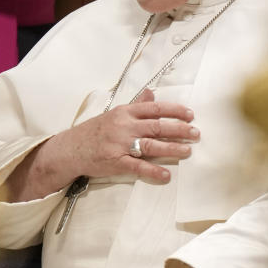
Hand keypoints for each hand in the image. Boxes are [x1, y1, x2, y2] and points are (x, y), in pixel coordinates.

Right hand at [5, 89, 199, 201]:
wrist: (71, 149)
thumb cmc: (96, 131)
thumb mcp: (116, 114)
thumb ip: (136, 105)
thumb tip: (153, 93)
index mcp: (125, 112)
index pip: (155, 108)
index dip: (175, 110)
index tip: (190, 114)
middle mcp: (124, 126)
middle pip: (157, 126)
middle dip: (179, 129)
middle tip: (196, 133)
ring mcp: (120, 145)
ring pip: (151, 145)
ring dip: (172, 148)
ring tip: (188, 151)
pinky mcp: (115, 162)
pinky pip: (137, 166)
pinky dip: (153, 171)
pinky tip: (166, 174)